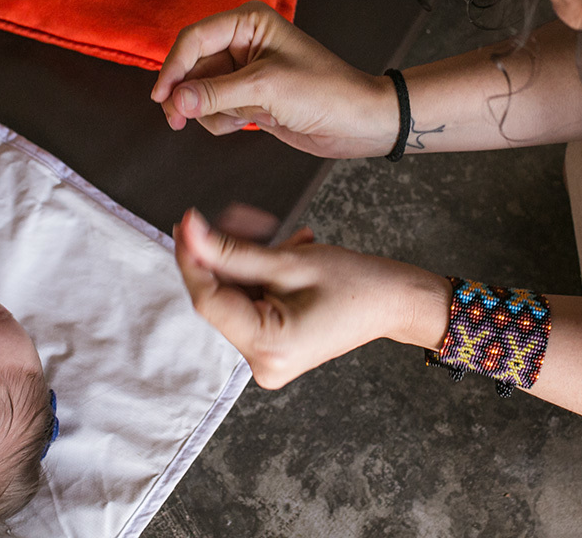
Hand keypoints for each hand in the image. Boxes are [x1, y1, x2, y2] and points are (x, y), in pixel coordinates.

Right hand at [151, 1, 398, 158]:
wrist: (358, 122)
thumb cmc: (325, 91)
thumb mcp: (265, 88)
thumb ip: (216, 93)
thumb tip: (176, 100)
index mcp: (249, 22)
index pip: (194, 39)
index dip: (173, 68)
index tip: (162, 98)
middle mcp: (243, 42)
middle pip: (192, 67)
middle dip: (189, 95)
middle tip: (179, 120)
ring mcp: (245, 72)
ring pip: (200, 92)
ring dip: (210, 112)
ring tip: (240, 119)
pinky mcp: (250, 98)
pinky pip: (216, 109)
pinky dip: (223, 121)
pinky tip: (250, 123)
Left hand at [173, 209, 450, 388]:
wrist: (395, 301)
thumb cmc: (355, 283)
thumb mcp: (289, 261)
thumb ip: (232, 251)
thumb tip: (189, 232)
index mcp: (268, 347)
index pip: (208, 300)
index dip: (193, 257)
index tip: (187, 219)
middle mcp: (262, 363)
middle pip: (222, 296)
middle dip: (230, 253)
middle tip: (252, 218)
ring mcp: (266, 358)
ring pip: (236, 295)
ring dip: (251, 260)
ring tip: (287, 237)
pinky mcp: (272, 346)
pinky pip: (251, 303)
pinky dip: (262, 275)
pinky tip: (289, 253)